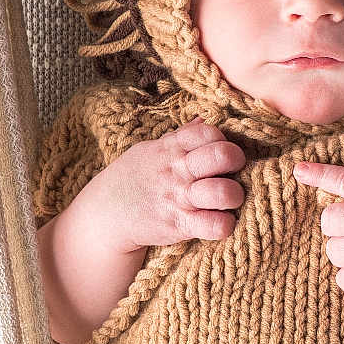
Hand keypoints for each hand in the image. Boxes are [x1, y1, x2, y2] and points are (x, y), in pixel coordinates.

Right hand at [85, 116, 246, 252]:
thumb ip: (180, 137)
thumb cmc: (133, 179)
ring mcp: (179, 198)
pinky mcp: (180, 225)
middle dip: (237, 161)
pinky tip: (222, 222)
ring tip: (229, 199)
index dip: (222, 140)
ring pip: (223, 192)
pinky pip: (214, 225)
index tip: (220, 152)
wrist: (105, 215)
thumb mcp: (150, 151)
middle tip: (233, 172)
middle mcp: (178, 170)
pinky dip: (225, 225)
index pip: (209, 131)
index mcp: (171, 148)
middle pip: (222, 155)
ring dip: (235, 195)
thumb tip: (204, 118)